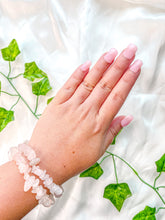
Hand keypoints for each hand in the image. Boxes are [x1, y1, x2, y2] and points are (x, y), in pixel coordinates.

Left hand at [29, 44, 141, 184]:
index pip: (118, 96)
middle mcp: (87, 112)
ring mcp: (71, 106)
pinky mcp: (57, 104)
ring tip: (112, 52)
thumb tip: (127, 117)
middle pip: (107, 84)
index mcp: (99, 124)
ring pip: (89, 81)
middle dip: (120, 65)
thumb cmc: (73, 159)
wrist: (45, 163)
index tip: (136, 65)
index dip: (128, 79)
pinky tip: (87, 64)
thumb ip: (113, 131)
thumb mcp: (98, 150)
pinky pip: (69, 86)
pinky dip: (78, 74)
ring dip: (102, 65)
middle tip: (129, 50)